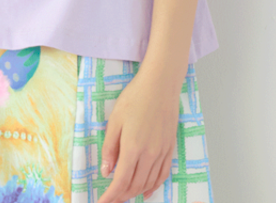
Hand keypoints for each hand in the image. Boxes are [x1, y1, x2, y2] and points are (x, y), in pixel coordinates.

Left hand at [96, 68, 180, 202]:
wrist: (160, 84)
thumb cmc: (135, 97)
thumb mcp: (115, 120)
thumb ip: (110, 148)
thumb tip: (106, 172)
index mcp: (133, 148)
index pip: (120, 182)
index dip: (110, 197)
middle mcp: (149, 154)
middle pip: (135, 186)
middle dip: (121, 196)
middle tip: (111, 199)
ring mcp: (162, 152)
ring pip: (149, 183)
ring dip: (136, 192)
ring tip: (124, 195)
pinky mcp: (170, 147)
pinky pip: (163, 174)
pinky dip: (154, 186)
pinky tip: (147, 191)